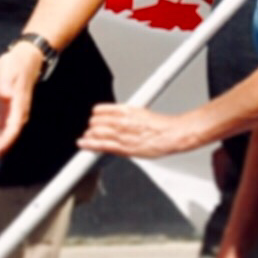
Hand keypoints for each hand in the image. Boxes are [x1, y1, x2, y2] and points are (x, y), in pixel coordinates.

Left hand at [0, 41, 44, 175]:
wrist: (25, 60)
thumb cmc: (16, 65)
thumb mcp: (9, 71)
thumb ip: (6, 85)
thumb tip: (4, 95)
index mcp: (17, 109)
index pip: (12, 131)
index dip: (3, 145)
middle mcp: (15, 118)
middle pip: (3, 143)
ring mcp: (9, 119)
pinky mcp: (3, 116)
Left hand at [79, 102, 202, 157]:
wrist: (173, 135)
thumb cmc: (163, 126)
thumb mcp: (143, 114)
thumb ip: (129, 116)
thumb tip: (121, 118)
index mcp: (127, 110)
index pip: (103, 110)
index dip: (97, 114)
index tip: (94, 116)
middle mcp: (123, 121)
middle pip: (97, 122)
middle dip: (92, 126)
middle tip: (90, 129)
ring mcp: (122, 135)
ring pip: (97, 133)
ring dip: (90, 135)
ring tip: (85, 138)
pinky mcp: (124, 148)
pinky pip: (103, 146)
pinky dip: (91, 144)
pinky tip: (85, 144)